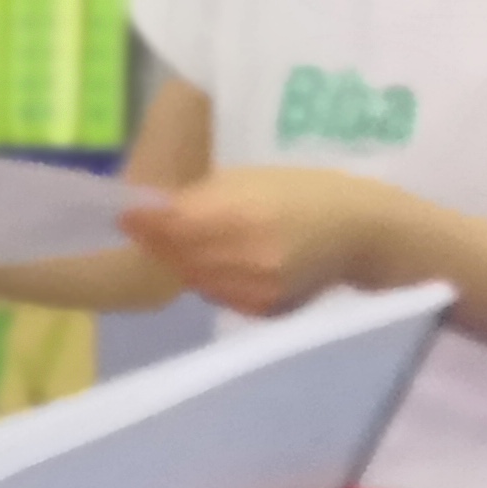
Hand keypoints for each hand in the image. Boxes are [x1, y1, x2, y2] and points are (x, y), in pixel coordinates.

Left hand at [119, 168, 409, 318]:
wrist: (361, 232)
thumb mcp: (252, 178)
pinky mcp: (263, 309)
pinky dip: (207, 277)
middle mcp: (246, 258)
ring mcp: (255, 289)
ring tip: (178, 241)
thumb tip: (151, 208)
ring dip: (179, 261)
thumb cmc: (306, 191)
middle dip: (157, 242)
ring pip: (193, 278)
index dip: (143, 222)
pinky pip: (217, 293)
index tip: (125, 213)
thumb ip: (202, 197)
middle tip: (141, 228)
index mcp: (243, 216)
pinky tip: (215, 261)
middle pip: (177, 256)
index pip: (173, 226)